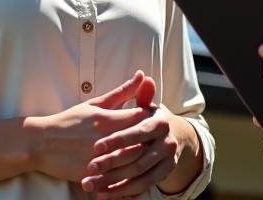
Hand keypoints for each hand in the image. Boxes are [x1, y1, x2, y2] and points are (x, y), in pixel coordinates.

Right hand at [30, 71, 155, 182]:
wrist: (42, 143)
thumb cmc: (70, 121)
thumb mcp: (95, 104)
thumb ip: (121, 92)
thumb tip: (141, 75)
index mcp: (108, 119)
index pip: (143, 117)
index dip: (153, 118)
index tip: (155, 119)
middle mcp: (107, 139)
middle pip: (143, 141)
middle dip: (153, 140)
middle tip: (158, 140)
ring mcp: (101, 158)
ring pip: (134, 162)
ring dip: (145, 160)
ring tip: (149, 157)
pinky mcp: (95, 175)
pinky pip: (119, 179)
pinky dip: (131, 178)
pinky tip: (136, 176)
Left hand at [83, 76, 196, 198]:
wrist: (172, 138)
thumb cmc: (149, 120)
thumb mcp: (142, 106)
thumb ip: (137, 94)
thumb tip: (142, 76)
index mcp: (159, 123)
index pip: (136, 133)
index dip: (116, 140)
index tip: (96, 147)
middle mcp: (167, 144)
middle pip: (137, 158)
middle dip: (112, 165)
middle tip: (90, 168)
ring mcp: (166, 162)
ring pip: (138, 177)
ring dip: (114, 184)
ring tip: (91, 186)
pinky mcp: (162, 176)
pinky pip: (142, 188)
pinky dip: (123, 193)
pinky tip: (104, 195)